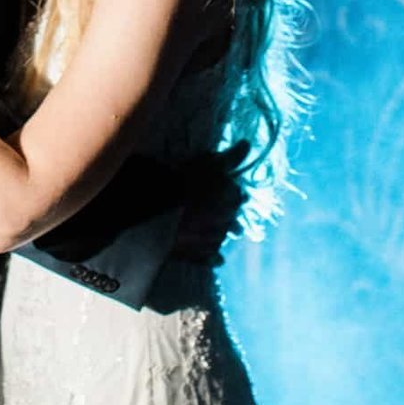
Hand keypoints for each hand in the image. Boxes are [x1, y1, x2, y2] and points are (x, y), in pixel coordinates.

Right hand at [173, 139, 250, 266]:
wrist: (156, 214)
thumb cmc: (181, 182)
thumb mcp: (205, 163)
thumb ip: (229, 157)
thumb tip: (247, 145)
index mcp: (230, 197)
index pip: (236, 192)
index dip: (228, 188)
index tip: (221, 185)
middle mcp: (227, 220)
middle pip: (231, 214)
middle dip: (226, 210)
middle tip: (216, 205)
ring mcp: (214, 240)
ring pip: (223, 236)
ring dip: (221, 231)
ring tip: (213, 228)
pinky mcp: (199, 256)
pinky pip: (211, 258)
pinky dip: (214, 257)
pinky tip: (217, 259)